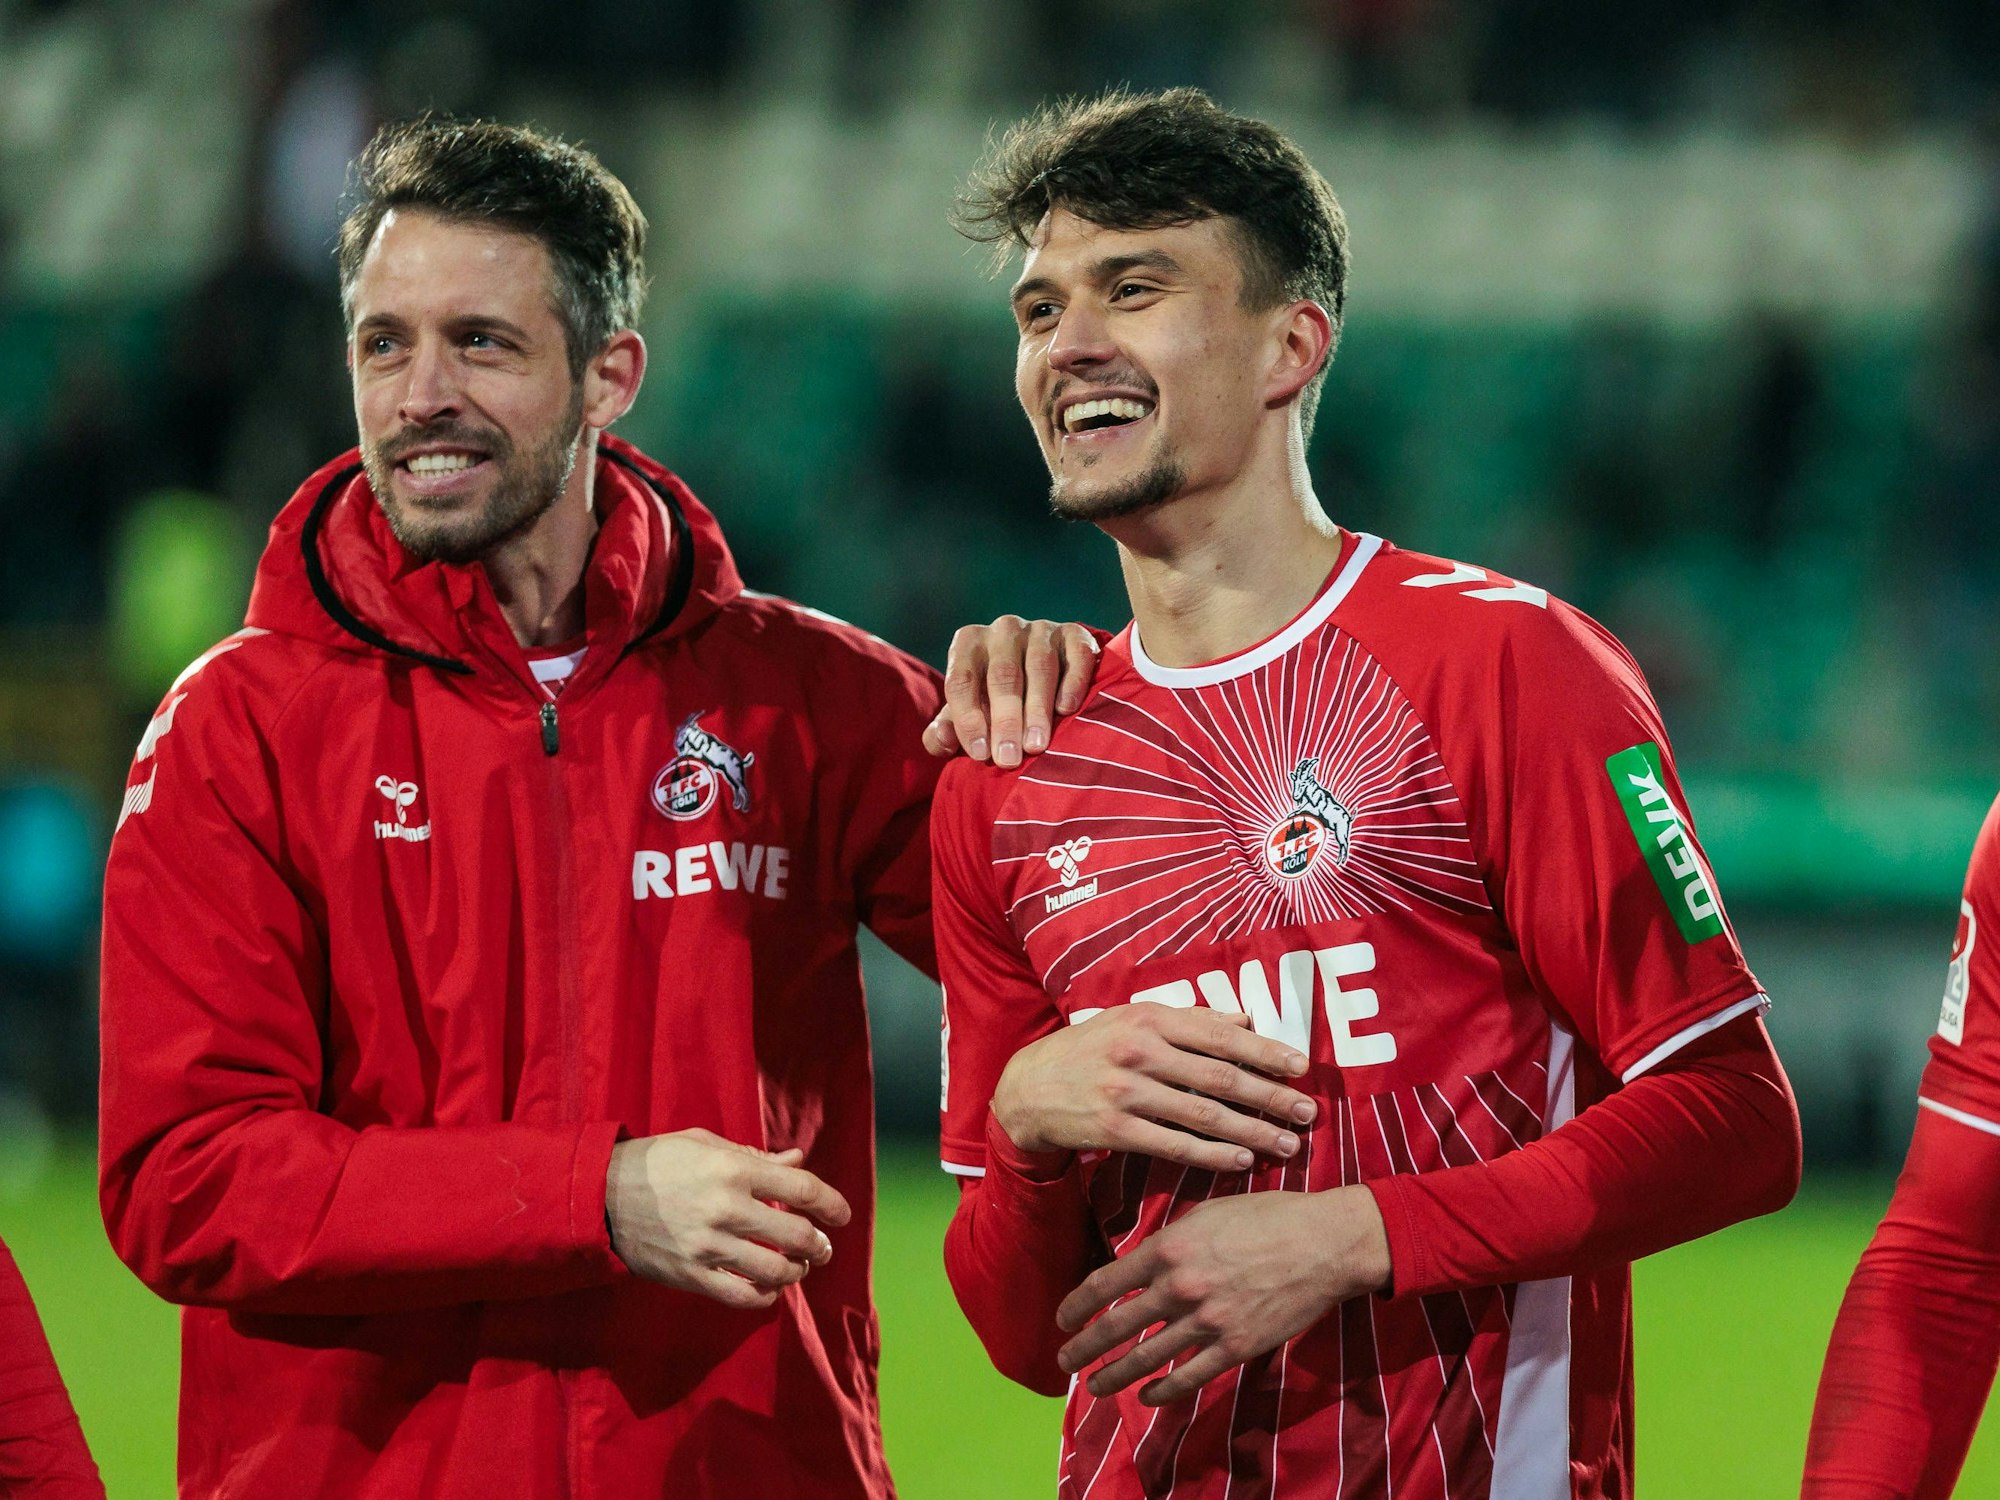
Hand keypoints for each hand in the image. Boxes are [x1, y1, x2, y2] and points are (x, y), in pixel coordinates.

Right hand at [605, 1128, 851, 1309]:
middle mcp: (726, 1210)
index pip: (802, 1189)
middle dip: (819, 1245)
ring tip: (796, 1267)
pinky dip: (765, 1296)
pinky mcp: (691, 1276)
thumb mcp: (705, 1145)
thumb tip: (796, 1161)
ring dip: (796, 1272)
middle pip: (796, 1236)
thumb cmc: (657, 1162)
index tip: (842, 1215)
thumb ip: (755, 1157)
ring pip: (775, 1272)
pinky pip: (742, 1297)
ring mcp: (709, 1247)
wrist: (600, 1196)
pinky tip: (768, 1287)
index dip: (831, 1204)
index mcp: (733, 1170)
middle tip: (822, 1247)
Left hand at [924, 616, 1099, 766]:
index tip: (980, 754)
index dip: (969, 719)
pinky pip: (1076, 656)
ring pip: (1039, 667)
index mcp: (968, 643)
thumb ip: (946, 730)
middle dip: (1005, 720)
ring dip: (1037, 708)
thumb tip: (941, 740)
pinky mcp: (1075, 634)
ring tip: (1036, 745)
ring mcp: (1040, 629)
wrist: (1044, 670)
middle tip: (1009, 758)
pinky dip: (1072, 682)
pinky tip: (1067, 709)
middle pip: (1002, 676)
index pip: (962, 681)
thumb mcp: (966, 712)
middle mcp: (1003, 630)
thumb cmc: (993, 698)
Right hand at [991, 1006, 1316, 1173]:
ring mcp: (1126, 1091)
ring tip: (1285, 1144)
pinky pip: (1174, 1145)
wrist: (1028, 1087)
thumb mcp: (1132, 1021)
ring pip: (1203, 1115)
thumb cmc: (1089, 1050)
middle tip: (1307, 1113)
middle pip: (1220, 1076)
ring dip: (1250, 1132)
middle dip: (1270, 1096)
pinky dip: (1211, 1155)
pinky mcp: (1115, 1128)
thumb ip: (1190, 1021)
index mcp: (1150, 1019)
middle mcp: (1140, 1052)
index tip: (1301, 1067)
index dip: (1265, 1052)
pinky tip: (1240, 1161)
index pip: (1220, 1035)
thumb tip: (1246, 1020)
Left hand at [1056, 1185, 1390, 1404]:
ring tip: (1093, 1385)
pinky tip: (1147, 1395)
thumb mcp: (1207, 1213)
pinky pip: (1188, 1376)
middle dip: (1083, 1347)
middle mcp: (1180, 1286)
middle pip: (1116, 1326)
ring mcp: (1207, 1321)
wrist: (1325, 1242)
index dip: (1077, 1305)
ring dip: (1113, 1376)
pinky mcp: (1235, 1347)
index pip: (1106, 1284)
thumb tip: (1140, 1262)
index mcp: (1169, 1247)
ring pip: (1146, 1358)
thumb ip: (1170, 1240)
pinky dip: (1162, 1390)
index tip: (1063, 1318)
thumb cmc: (1268, 1217)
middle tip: (1063, 1360)